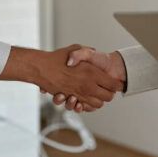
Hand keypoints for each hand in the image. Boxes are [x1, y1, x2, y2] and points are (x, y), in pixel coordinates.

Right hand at [0, 45, 123, 109]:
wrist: (40, 68)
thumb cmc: (57, 57)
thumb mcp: (75, 49)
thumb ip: (86, 52)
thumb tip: (94, 52)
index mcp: (91, 72)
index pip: (113, 84)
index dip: (116, 84)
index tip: (117, 83)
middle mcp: (87, 85)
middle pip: (108, 97)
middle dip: (110, 94)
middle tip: (109, 89)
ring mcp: (79, 94)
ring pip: (98, 104)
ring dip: (99, 101)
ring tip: (97, 93)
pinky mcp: (71, 99)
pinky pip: (84, 107)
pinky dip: (86, 106)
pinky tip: (83, 100)